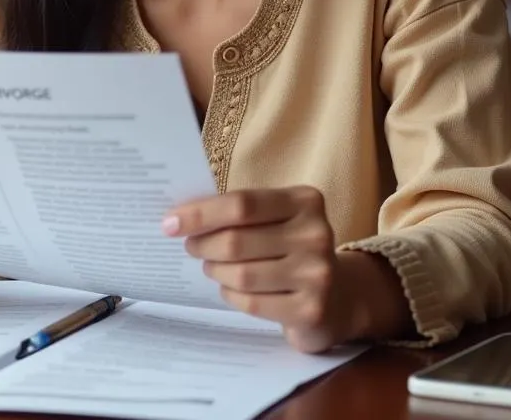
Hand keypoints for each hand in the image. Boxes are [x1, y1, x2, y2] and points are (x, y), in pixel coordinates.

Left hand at [162, 187, 407, 352]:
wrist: (340, 295)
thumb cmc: (292, 246)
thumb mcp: (277, 218)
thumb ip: (240, 212)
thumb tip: (180, 215)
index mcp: (305, 201)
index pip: (242, 204)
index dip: (201, 213)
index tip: (170, 222)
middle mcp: (316, 234)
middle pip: (237, 240)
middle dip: (203, 244)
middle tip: (190, 246)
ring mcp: (317, 274)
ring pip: (241, 274)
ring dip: (215, 270)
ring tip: (211, 266)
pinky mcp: (311, 310)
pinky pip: (252, 303)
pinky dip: (231, 295)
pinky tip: (230, 288)